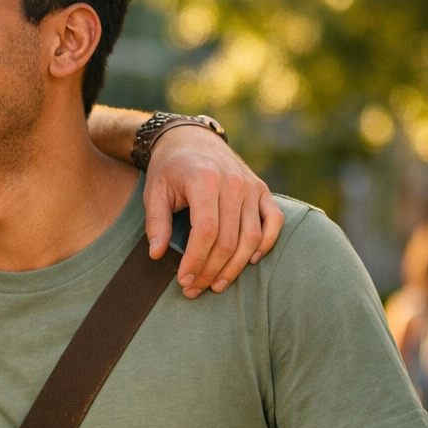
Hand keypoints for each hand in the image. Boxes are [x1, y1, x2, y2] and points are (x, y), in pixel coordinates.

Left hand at [143, 125, 282, 297]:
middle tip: (195, 289)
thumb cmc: (169, 169)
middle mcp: (233, 183)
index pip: (206, 232)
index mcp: (204, 181)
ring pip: (252, 237)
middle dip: (211, 270)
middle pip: (229, 240)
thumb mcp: (154, 191)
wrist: (190, 138)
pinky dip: (266, 243)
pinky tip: (250, 261)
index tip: (184, 280)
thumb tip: (157, 254)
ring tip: (217, 285)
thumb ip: (156, 222)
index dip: (196, 261)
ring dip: (236, 266)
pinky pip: (274, 221)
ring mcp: (251, 186)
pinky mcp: (262, 190)